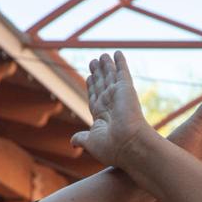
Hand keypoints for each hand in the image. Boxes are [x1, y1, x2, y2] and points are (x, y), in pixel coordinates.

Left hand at [71, 52, 152, 168]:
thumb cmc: (111, 147)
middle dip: (98, 74)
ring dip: (106, 66)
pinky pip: (122, 72)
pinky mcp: (126, 88)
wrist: (129, 144)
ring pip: (110, 76)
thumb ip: (81, 138)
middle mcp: (110, 104)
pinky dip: (120, 62)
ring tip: (101, 55)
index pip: (95, 97)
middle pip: (101, 85)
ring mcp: (118, 96)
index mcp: (102, 117)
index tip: (90, 77)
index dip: (92, 87)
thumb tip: (72, 142)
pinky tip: (117, 53)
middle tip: (93, 62)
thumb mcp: (90, 142)